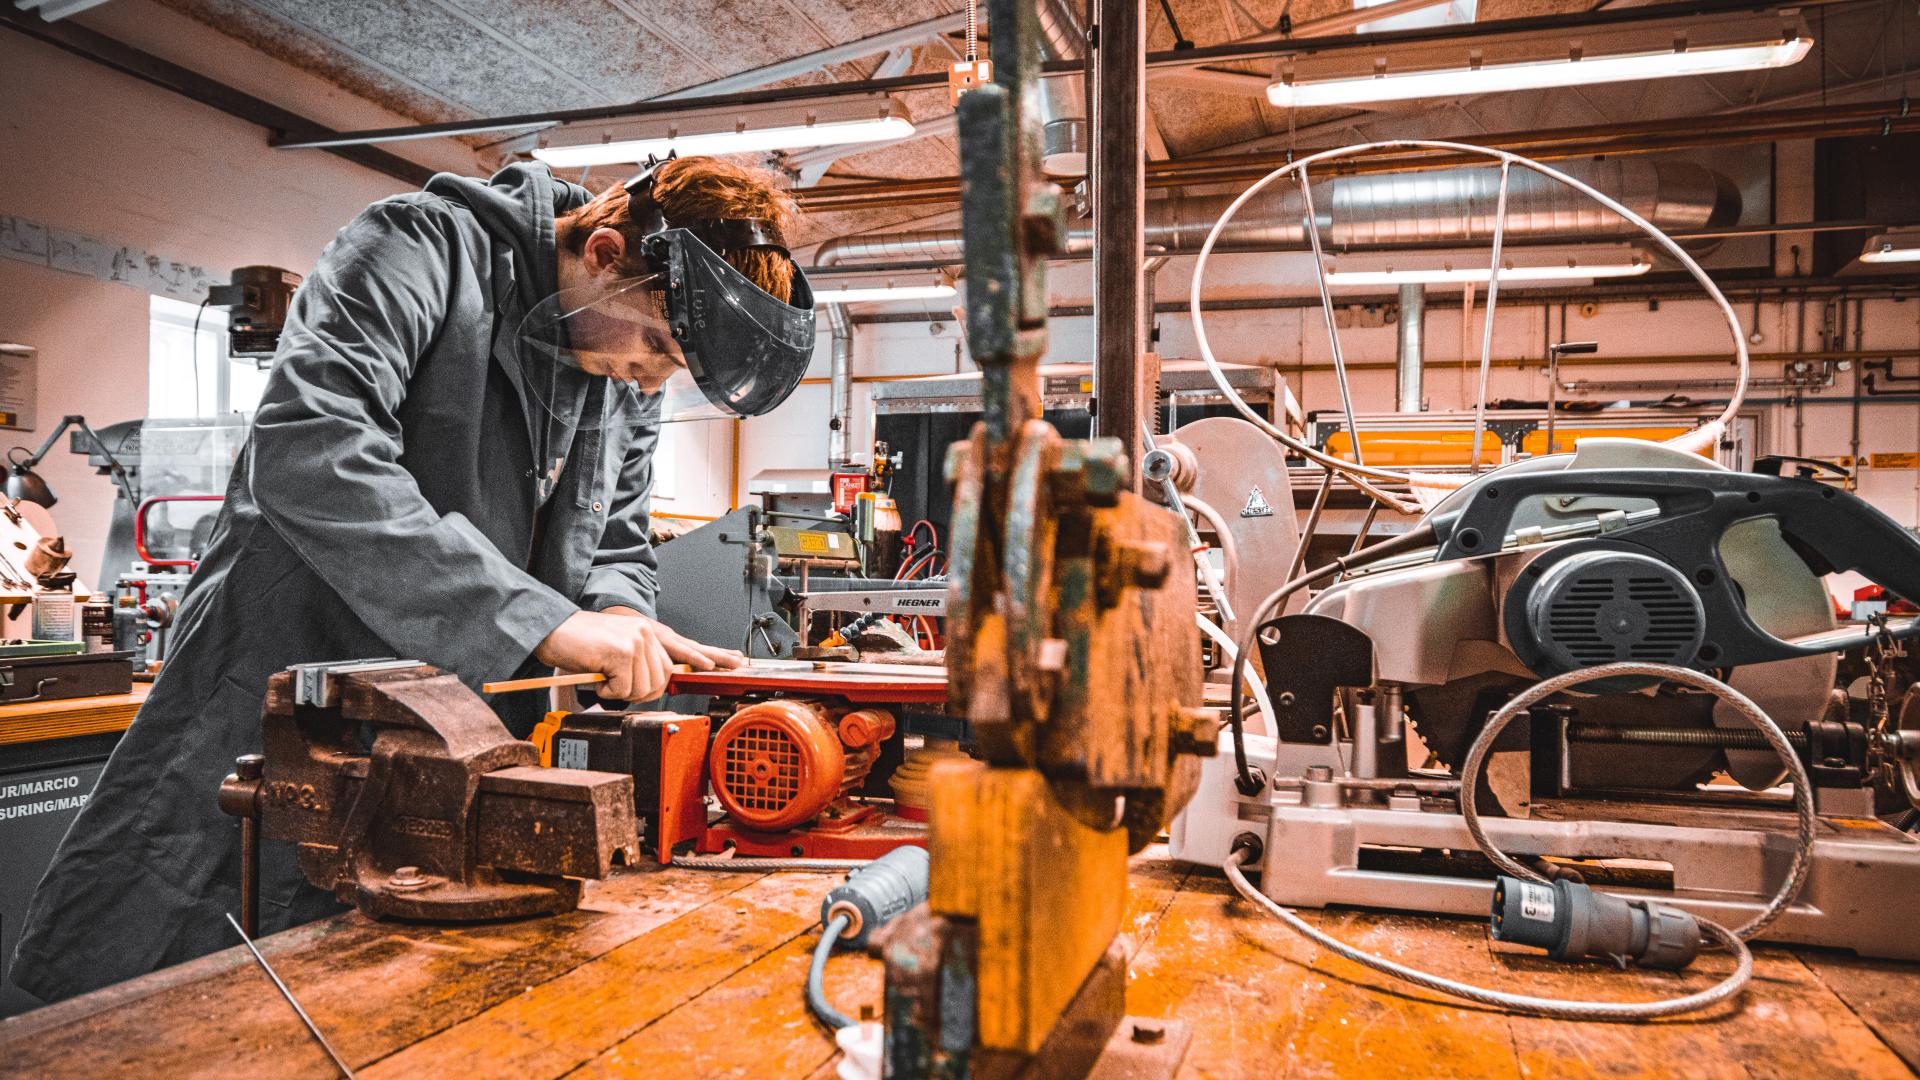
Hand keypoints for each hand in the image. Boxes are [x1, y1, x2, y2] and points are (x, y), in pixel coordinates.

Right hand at [533, 609, 744, 700]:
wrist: (552, 631)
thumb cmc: (580, 646)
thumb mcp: (617, 654)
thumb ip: (641, 664)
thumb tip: (658, 684)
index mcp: (649, 632)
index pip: (686, 648)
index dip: (709, 658)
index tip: (734, 662)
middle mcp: (648, 633)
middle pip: (664, 679)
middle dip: (640, 691)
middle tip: (615, 687)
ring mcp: (637, 640)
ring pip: (646, 687)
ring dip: (621, 692)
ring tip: (604, 678)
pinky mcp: (623, 650)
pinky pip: (625, 688)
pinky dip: (609, 691)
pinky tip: (597, 676)